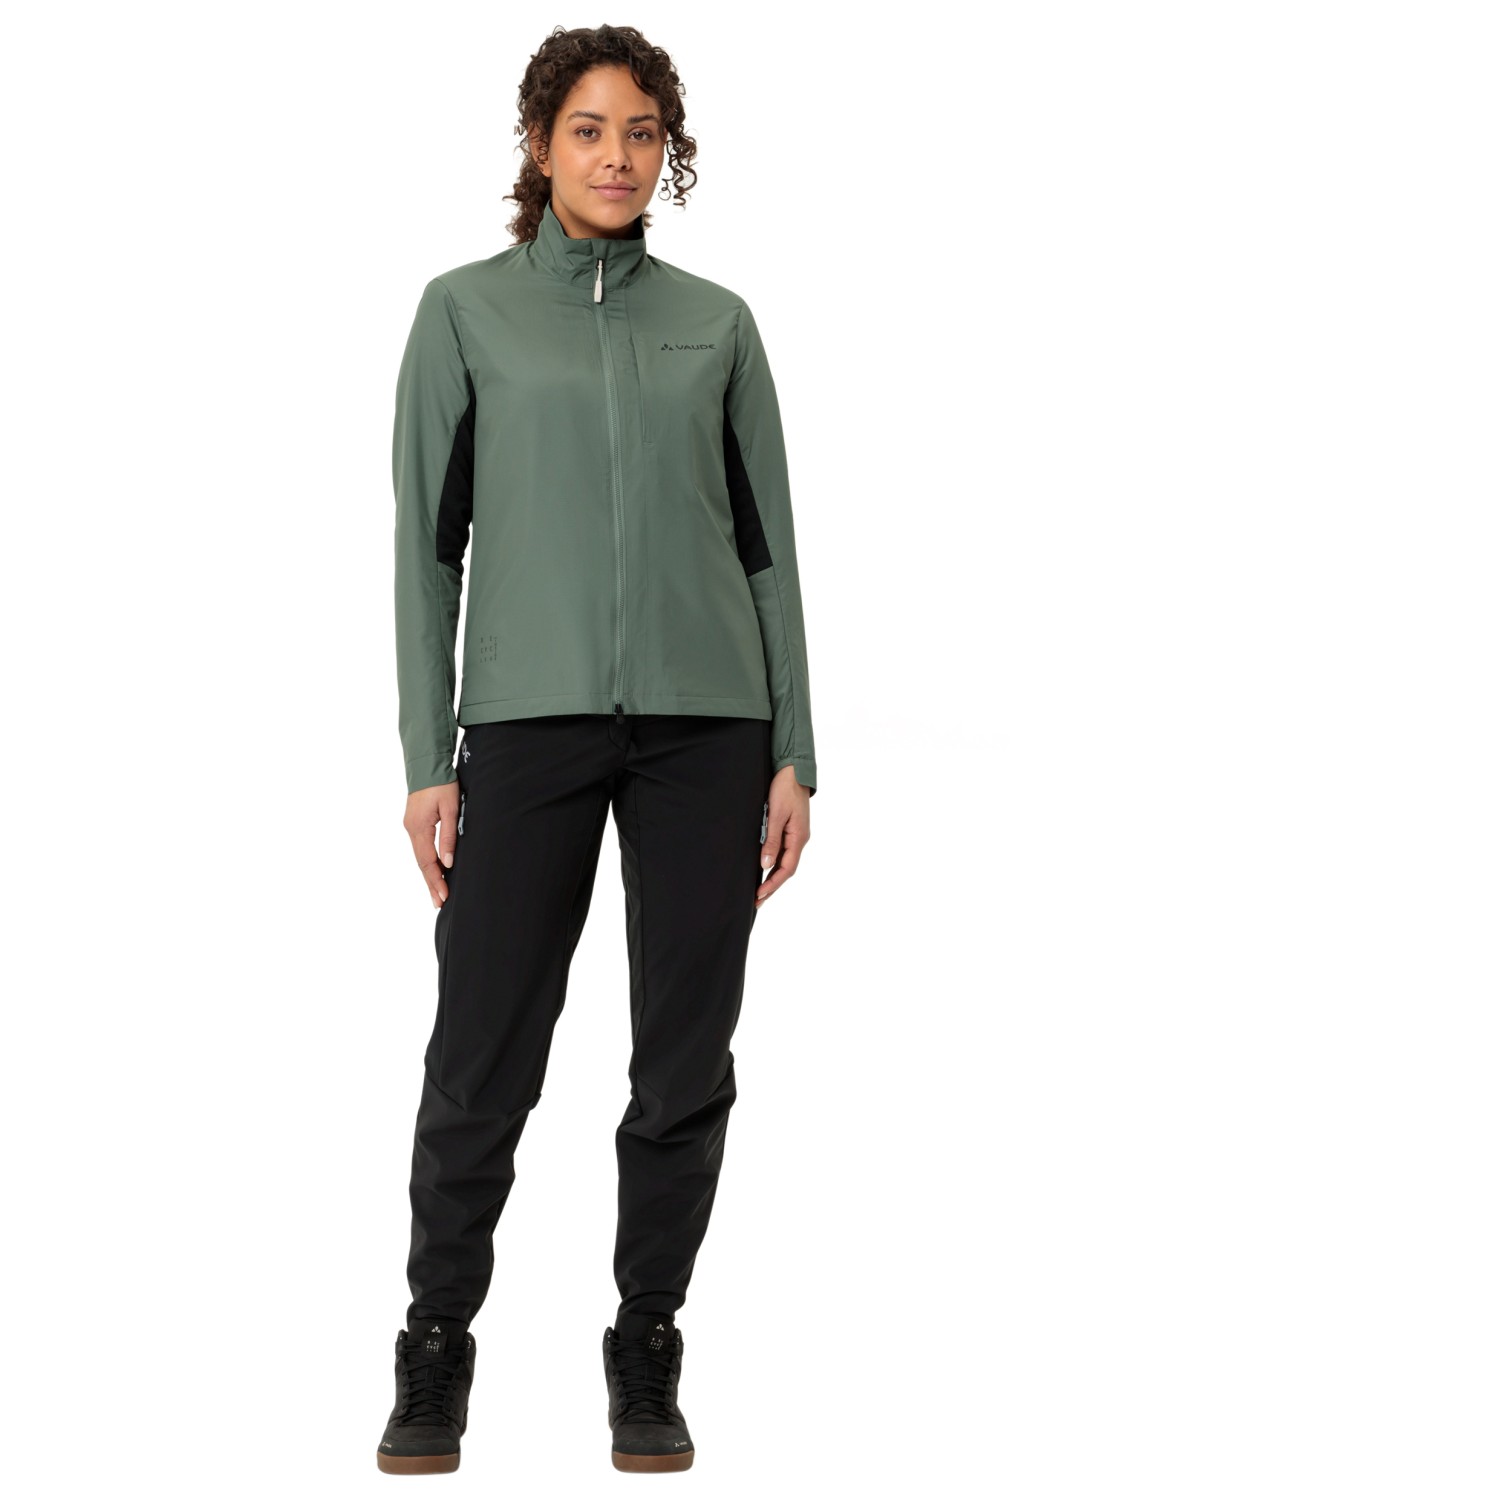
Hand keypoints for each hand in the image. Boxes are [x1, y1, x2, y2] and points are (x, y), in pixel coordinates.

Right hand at [404, 781, 460, 909]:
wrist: (427, 763)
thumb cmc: (441, 784)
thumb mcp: (451, 809)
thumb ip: (449, 836)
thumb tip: (448, 863)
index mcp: (419, 828)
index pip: (427, 862)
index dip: (436, 881)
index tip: (443, 897)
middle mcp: (411, 829)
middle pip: (421, 863)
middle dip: (431, 884)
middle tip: (439, 903)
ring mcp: (411, 826)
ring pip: (420, 856)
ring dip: (429, 874)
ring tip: (437, 892)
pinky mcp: (414, 822)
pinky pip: (420, 847)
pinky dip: (427, 861)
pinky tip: (433, 869)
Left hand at [756, 766, 811, 908]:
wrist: (794, 770)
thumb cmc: (785, 789)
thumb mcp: (775, 814)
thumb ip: (771, 840)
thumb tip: (765, 865)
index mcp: (799, 837)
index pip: (787, 869)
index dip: (773, 884)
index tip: (759, 895)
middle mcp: (800, 839)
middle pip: (787, 869)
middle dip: (772, 886)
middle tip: (757, 901)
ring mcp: (797, 835)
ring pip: (785, 862)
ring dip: (773, 877)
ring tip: (760, 891)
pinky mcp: (791, 829)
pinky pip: (784, 851)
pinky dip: (774, 864)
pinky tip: (765, 869)